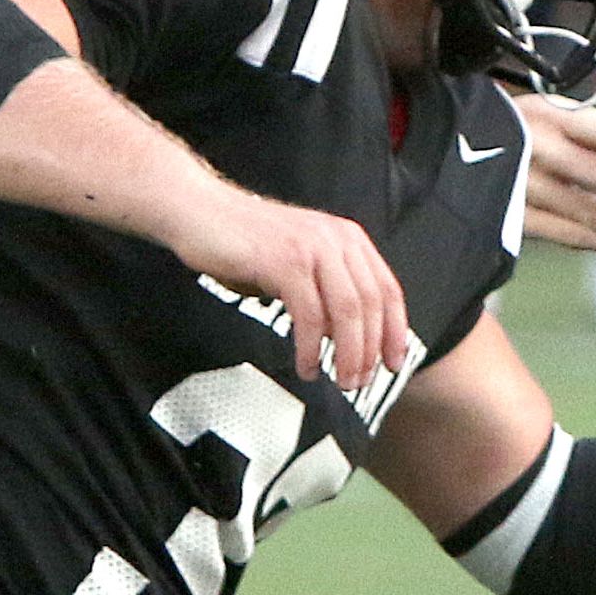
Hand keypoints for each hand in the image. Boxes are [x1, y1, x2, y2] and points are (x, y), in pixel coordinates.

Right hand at [174, 183, 410, 392]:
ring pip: (346, 312)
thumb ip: (327, 291)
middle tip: (359, 382)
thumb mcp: (299, 262)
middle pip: (370, 305)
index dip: (395, 331)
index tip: (394, 364)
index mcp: (347, 239)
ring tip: (340, 381)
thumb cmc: (246, 243)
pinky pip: (309, 315)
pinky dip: (311, 347)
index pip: (386, 290)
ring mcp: (312, 248)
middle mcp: (336, 239)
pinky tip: (306, 365)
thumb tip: (346, 339)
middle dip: (369, 351)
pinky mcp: (285, 261)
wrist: (200, 212)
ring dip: (348, 354)